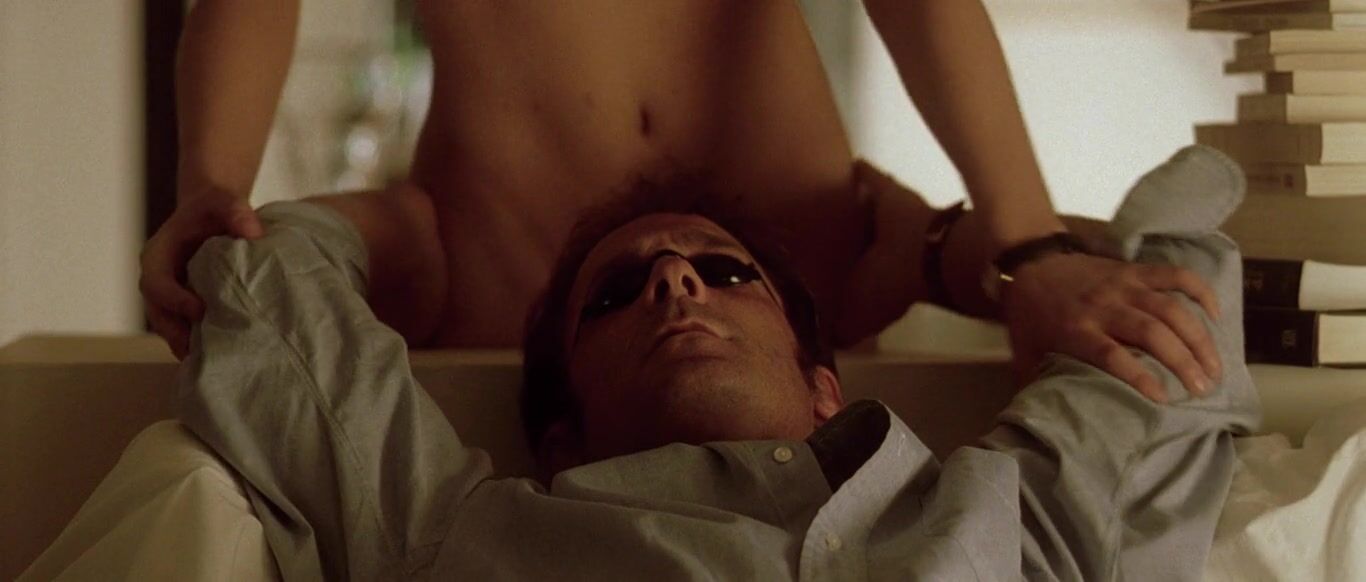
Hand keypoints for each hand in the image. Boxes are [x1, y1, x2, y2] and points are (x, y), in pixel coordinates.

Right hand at [140, 194, 261, 358]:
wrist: (216, 214)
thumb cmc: (216, 208)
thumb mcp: (225, 203)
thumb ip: (237, 212)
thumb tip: (254, 234)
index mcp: (157, 256)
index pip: (155, 283)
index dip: (174, 300)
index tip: (200, 310)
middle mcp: (159, 280)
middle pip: (158, 313)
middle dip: (177, 333)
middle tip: (202, 351)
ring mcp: (171, 297)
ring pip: (170, 327)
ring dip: (187, 345)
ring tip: (212, 363)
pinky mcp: (186, 306)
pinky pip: (187, 329)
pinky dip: (200, 344)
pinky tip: (222, 358)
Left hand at [1000, 251, 1222, 402]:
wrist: (1032, 263)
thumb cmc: (1031, 315)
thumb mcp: (1024, 353)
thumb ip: (1034, 385)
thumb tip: (1039, 420)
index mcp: (1076, 330)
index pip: (1112, 355)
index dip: (1139, 377)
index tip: (1164, 399)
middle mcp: (1104, 306)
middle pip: (1151, 333)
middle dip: (1182, 361)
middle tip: (1203, 389)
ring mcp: (1123, 285)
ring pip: (1170, 308)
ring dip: (1197, 338)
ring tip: (1214, 367)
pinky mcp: (1135, 270)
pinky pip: (1174, 275)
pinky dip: (1199, 291)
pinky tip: (1216, 315)